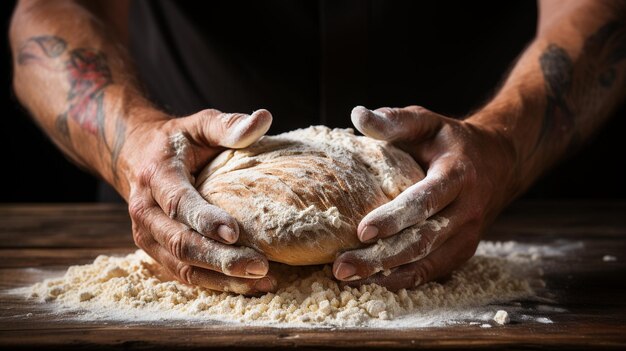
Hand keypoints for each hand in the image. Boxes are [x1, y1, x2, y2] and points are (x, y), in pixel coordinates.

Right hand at [123, 108, 276, 294]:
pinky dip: (214, 284)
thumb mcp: (199, 124)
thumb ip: (228, 125)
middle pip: (180, 243)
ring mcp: (147, 235)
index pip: (178, 202)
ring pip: (182, 266)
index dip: (205, 219)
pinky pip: (183, 275)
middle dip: (220, 258)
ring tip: (261, 282)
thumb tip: (264, 118)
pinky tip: (246, 286)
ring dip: (221, 278)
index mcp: (156, 175)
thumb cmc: (178, 141)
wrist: (138, 156)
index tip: (236, 232)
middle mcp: (144, 210)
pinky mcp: (155, 251)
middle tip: (260, 266)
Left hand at [333, 105, 517, 290]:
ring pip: (425, 264)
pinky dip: (400, 280)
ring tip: (348, 279)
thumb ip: (396, 120)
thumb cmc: (451, 142)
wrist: (499, 163)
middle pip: (422, 241)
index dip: (394, 218)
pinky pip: (430, 272)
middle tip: (342, 267)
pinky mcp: (462, 252)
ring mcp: (467, 236)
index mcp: (458, 176)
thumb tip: (357, 114)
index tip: (362, 231)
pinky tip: (370, 282)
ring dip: (385, 275)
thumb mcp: (428, 123)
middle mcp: (466, 211)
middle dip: (380, 257)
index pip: (425, 201)